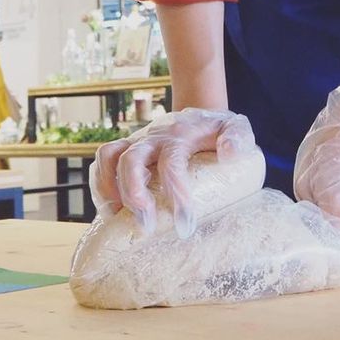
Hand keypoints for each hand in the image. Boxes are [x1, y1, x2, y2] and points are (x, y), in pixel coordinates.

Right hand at [90, 108, 255, 238]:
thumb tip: (230, 154)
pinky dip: (100, 184)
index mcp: (180, 135)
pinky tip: (110, 210)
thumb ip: (239, 137)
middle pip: (131, 160)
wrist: (199, 113)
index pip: (172, 163)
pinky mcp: (126, 149)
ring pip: (109, 157)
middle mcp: (153, 137)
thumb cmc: (218, 129)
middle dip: (134, 195)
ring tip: (118, 219)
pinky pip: (102, 161)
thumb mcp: (236, 127)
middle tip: (147, 226)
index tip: (184, 225)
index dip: (175, 193)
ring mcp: (137, 142)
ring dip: (109, 189)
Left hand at [293, 87, 339, 241]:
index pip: (330, 248)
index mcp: (339, 215)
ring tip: (339, 203)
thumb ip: (310, 210)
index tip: (313, 243)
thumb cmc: (327, 148)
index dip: (321, 247)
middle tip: (324, 222)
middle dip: (336, 236)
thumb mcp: (304, 181)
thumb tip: (314, 223)